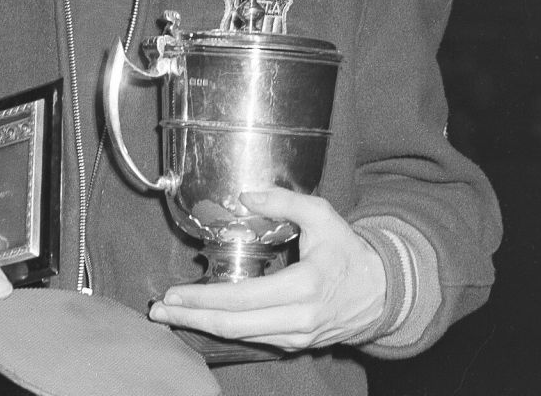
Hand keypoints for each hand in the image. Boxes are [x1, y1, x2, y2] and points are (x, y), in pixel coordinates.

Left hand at [146, 188, 386, 350]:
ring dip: (202, 326)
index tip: (174, 292)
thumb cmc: (349, 252)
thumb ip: (284, 202)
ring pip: (240, 336)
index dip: (203, 298)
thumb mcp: (323, 216)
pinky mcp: (295, 344)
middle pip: (233, 325)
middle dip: (190, 318)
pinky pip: (253, 339)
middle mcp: (299, 318)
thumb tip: (245, 196)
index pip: (242, 298)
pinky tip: (205, 317)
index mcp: (304, 286)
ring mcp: (297, 336)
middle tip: (158, 309)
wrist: (382, 293)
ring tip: (173, 314)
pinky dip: (225, 328)